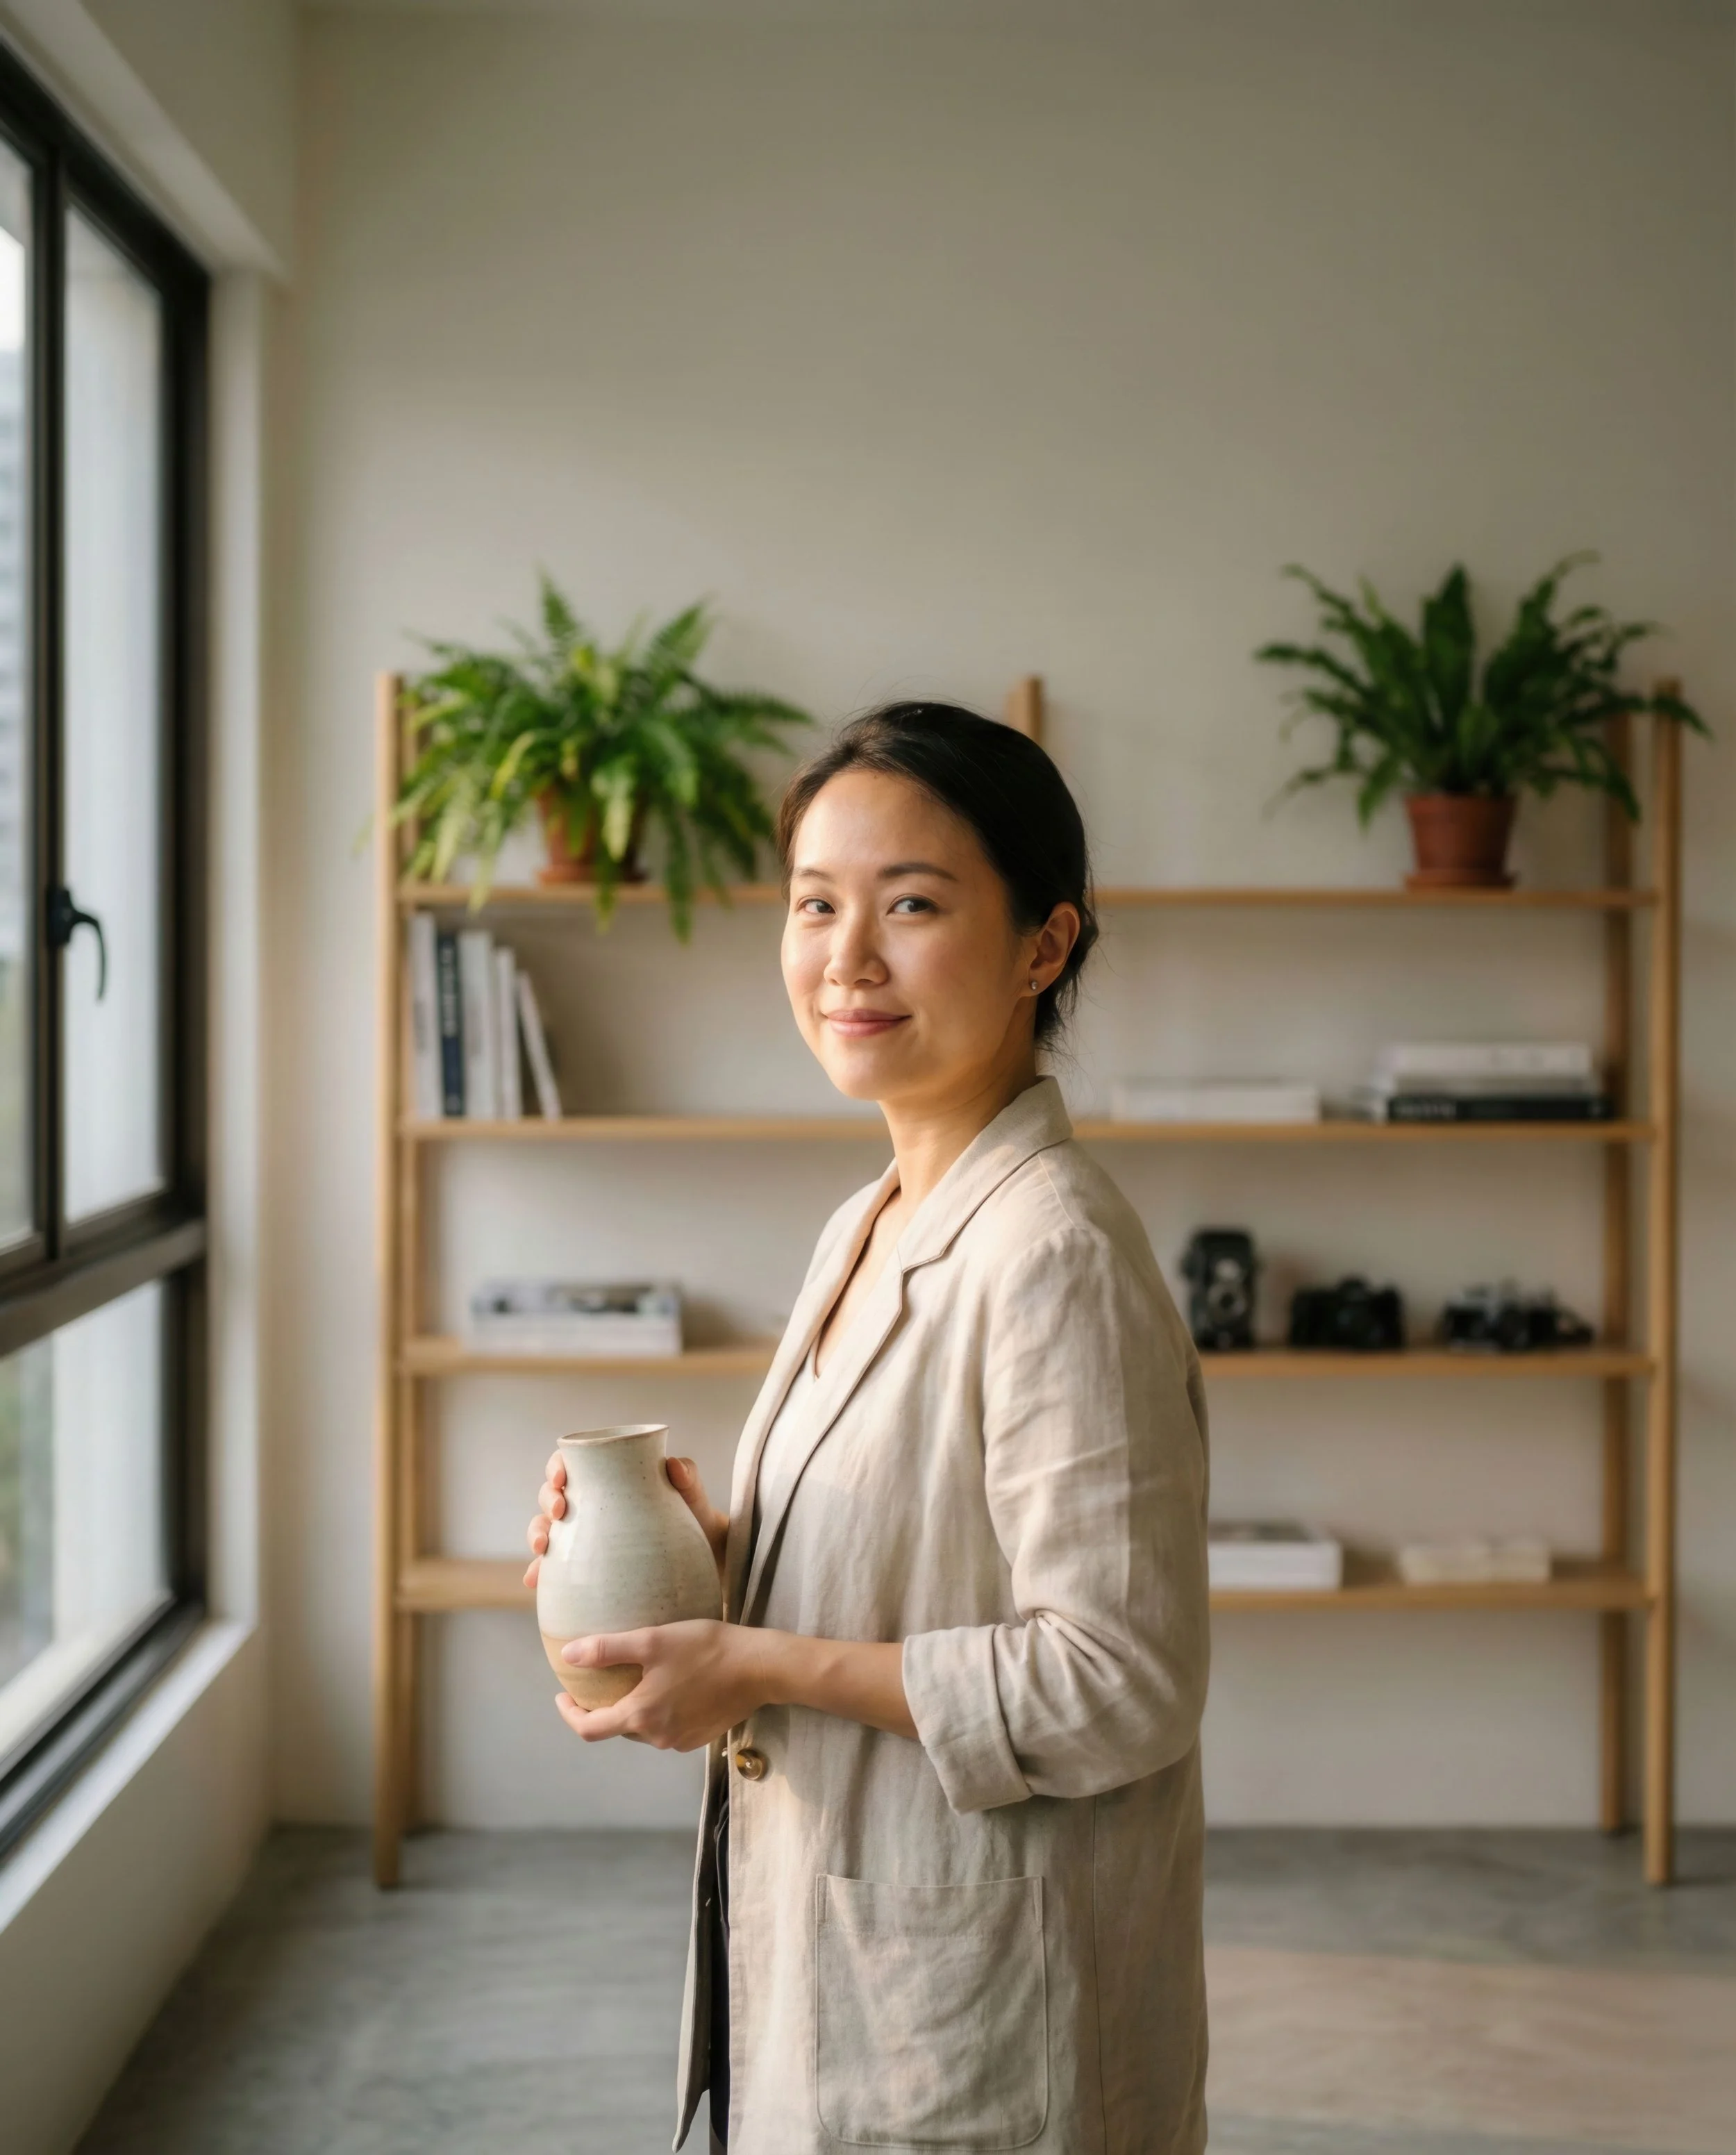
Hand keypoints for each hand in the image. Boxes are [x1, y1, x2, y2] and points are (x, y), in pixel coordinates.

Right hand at [523, 1450, 727, 1589]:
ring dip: (537, 1533)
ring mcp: (585, 1536)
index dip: (557, 1466)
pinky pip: (556, 1567)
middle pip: (552, 1494)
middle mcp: (590, 1505)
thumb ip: (688, 1478)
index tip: (562, 1479)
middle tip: (559, 1512)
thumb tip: (672, 1465)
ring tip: (543, 1548)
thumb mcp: (692, 1497)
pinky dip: (540, 1572)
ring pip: (547, 1527)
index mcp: (608, 1478)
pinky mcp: (586, 1565)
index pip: (572, 1463)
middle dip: (547, 1499)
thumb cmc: (694, 1516)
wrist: (703, 1557)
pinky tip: (534, 1581)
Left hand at [556, 1619, 779, 1750]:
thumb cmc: (707, 1648)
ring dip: (634, 1708)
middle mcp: (657, 1737)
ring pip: (644, 1727)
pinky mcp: (700, 1737)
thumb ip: (607, 1649)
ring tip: (638, 1677)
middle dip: (604, 1707)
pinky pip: (667, 1727)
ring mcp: (680, 1741)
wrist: (760, 1667)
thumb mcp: (652, 1640)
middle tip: (600, 1679)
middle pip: (617, 1727)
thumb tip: (568, 1655)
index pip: (589, 1729)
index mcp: (641, 1716)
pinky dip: (659, 1710)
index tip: (563, 1695)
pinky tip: (670, 1685)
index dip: (570, 1714)